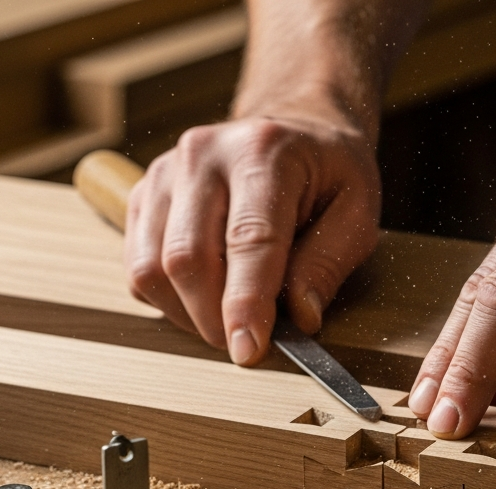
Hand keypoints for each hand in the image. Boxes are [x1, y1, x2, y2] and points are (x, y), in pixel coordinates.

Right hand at [125, 115, 380, 364]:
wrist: (293, 128)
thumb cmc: (328, 176)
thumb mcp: (358, 212)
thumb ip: (329, 264)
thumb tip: (301, 318)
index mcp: (264, 152)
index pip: (248, 240)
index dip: (246, 304)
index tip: (248, 352)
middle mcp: (203, 155)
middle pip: (188, 259)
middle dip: (215, 320)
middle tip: (248, 346)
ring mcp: (165, 173)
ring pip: (152, 269)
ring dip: (190, 316)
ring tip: (229, 321)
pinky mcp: (143, 196)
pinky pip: (138, 269)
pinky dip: (169, 301)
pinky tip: (206, 299)